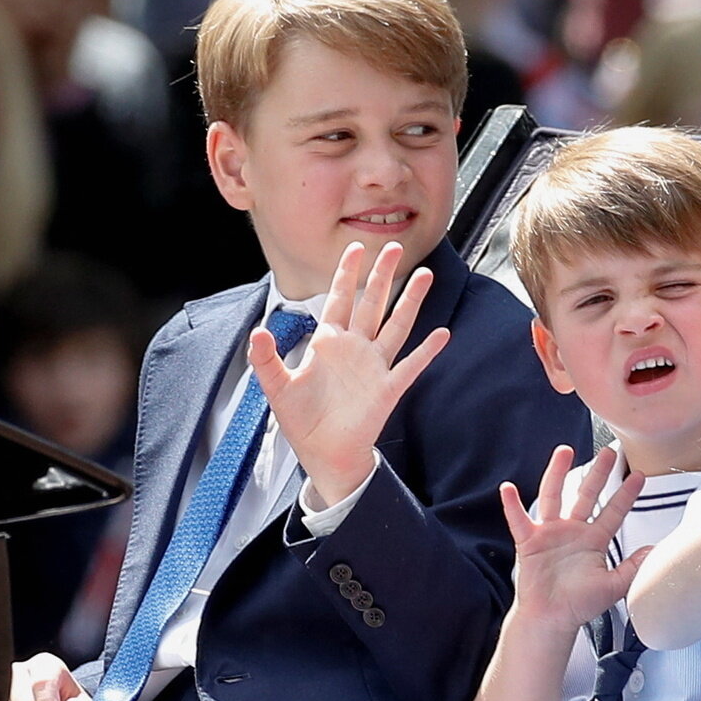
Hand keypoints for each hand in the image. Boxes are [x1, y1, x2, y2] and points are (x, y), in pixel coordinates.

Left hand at [250, 241, 450, 505]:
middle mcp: (355, 348)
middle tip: (395, 248)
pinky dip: (427, 351)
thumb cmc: (301, 420)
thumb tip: (258, 331)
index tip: (357, 248)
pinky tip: (442, 334)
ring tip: (424, 275)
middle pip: (373, 303)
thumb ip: (266, 359)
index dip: (348, 273)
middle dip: (383, 275)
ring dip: (410, 301)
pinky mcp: (388, 388)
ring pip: (397, 325)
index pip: (340, 299)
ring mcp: (374, 366)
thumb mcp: (276, 387)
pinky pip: (411, 365)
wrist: (323, 453)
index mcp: (329, 342)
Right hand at [501, 445, 646, 632]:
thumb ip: (633, 568)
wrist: (552, 620)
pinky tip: (508, 489)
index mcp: (594, 540)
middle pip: (587, 495)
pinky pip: (519, 520)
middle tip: (609, 451)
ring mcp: (550, 534)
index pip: (614, 512)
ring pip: (554, 496)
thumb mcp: (613, 587)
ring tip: (564, 451)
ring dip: (558, 473)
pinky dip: (512, 505)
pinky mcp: (529, 542)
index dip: (626, 495)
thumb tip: (655, 552)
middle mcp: (573, 531)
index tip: (639, 476)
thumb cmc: (579, 604)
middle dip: (598, 473)